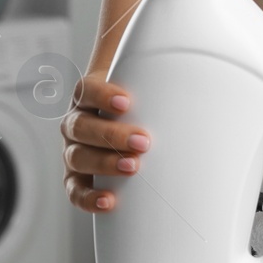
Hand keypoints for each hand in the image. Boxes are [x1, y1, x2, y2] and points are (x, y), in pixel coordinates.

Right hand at [62, 72, 149, 213]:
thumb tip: (189, 61)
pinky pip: (75, 190)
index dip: (102, 96)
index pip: (86, 91)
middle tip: (143, 141)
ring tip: (133, 167)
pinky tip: (108, 201)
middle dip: (112, 135)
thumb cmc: (137, 107)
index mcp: (87, 98)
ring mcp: (73, 152)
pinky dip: (88, 197)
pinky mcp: (75, 178)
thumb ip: (154, 75)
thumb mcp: (141, 86)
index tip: (126, 102)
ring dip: (104, 163)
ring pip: (78, 157)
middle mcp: (75, 124)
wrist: (121, 128)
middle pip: (81, 126)